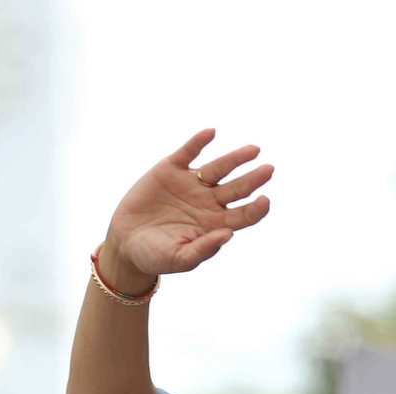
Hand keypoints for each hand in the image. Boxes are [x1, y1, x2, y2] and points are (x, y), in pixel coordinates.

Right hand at [99, 129, 274, 295]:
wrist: (126, 242)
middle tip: (269, 170)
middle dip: (253, 179)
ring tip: (255, 150)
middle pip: (237, 189)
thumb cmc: (156, 256)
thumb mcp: (180, 258)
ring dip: (236, 159)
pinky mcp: (170, 171)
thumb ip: (204, 249)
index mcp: (217, 223)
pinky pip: (187, 153)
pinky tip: (211, 132)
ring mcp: (191, 185)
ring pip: (218, 169)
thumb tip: (229, 234)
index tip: (265, 201)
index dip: (256, 209)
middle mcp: (209, 202)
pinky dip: (198, 143)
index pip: (244, 215)